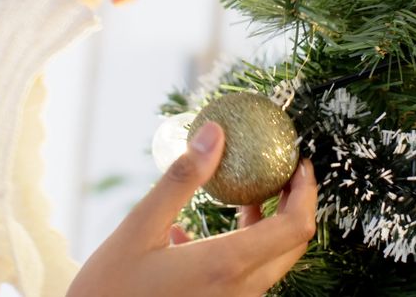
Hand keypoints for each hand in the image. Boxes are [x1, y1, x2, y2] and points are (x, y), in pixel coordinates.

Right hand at [67, 123, 317, 296]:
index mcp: (225, 266)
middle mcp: (239, 291)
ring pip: (270, 261)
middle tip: (280, 169)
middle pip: (292, 245)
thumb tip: (214, 133)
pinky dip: (240, 248)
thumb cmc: (109, 289)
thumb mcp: (139, 228)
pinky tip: (194, 235)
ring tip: (242, 195)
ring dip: (267, 225)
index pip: (295, 228)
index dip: (306, 191)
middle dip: (294, 203)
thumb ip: (181, 179)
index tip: (299, 162)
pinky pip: (245, 277)